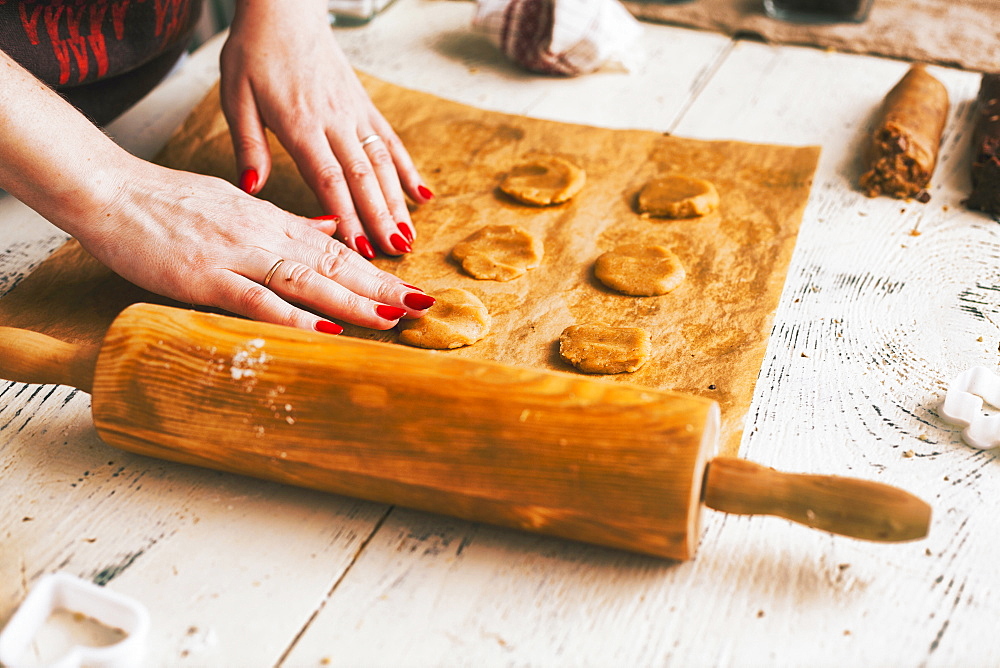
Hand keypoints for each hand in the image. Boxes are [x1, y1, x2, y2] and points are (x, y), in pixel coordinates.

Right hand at [76, 158, 434, 331]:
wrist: (111, 191)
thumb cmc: (171, 202)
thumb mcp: (238, 204)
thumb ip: (285, 222)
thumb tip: (327, 227)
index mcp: (272, 221)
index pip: (336, 248)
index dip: (376, 270)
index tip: (410, 287)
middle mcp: (264, 235)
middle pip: (334, 263)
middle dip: (381, 287)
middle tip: (423, 306)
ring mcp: (237, 255)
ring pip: (307, 280)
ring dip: (352, 301)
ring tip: (391, 319)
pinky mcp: (207, 276)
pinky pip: (258, 298)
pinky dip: (294, 316)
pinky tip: (325, 330)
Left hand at [219, 0, 432, 259]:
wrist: (284, 7)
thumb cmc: (254, 51)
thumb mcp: (235, 96)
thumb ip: (248, 144)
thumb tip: (253, 187)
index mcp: (299, 123)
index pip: (328, 179)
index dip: (346, 216)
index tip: (357, 248)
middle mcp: (334, 121)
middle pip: (363, 177)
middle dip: (379, 219)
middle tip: (394, 254)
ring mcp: (354, 113)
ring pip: (382, 164)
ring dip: (397, 203)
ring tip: (409, 236)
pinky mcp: (364, 105)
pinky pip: (391, 141)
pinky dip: (407, 169)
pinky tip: (422, 194)